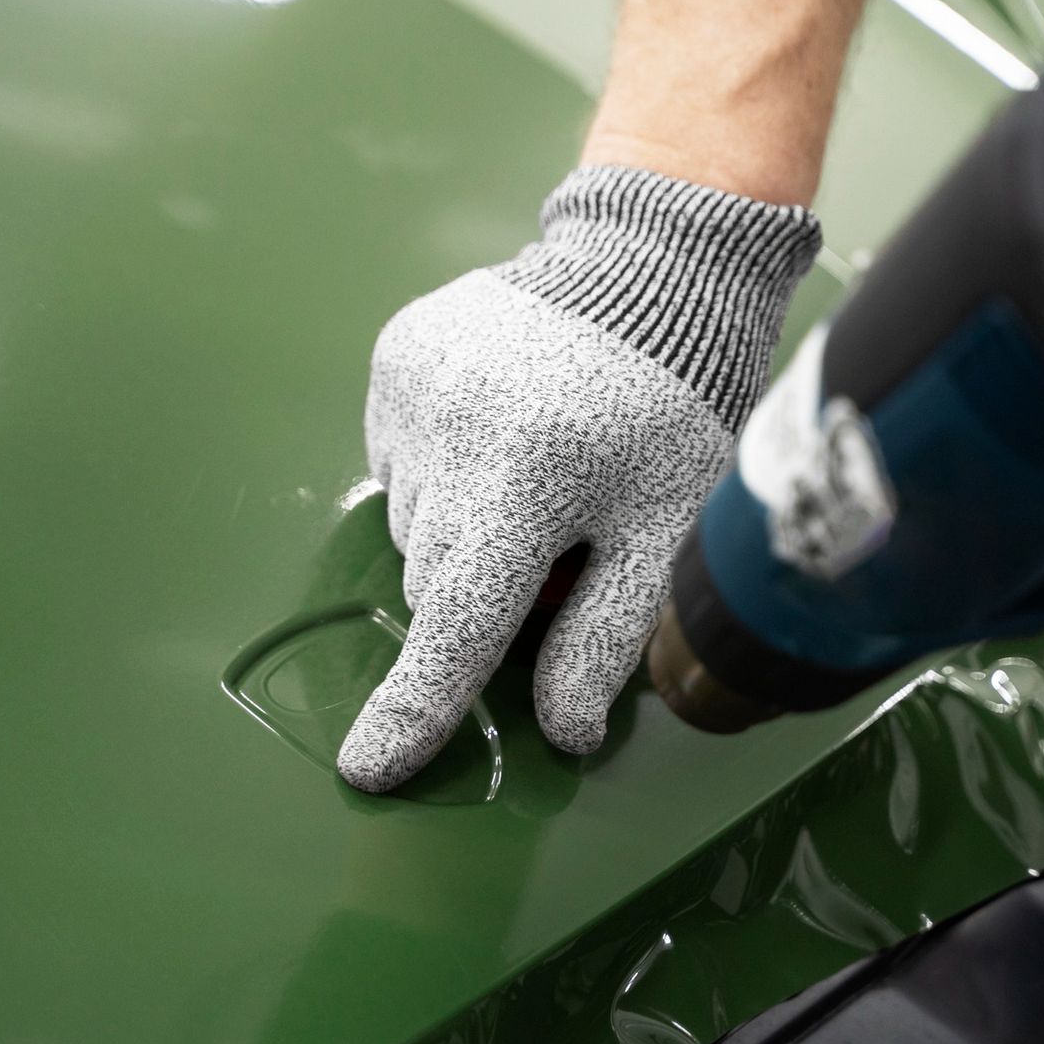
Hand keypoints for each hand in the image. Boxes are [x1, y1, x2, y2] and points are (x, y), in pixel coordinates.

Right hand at [340, 166, 818, 790]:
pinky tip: (502, 429)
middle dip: (486, 589)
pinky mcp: (396, 353)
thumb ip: (606, 632)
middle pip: (438, 579)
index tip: (371, 770)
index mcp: (528, 480)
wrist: (648, 272)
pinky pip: (399, 459)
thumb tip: (564, 733)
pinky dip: (443, 469)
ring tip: (536, 470)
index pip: (458, 622)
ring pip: (416, 524)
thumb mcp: (666, 528)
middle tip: (558, 539)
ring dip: (465, 528)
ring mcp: (414, 384)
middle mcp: (453, 427)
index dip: (417, 706)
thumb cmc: (673, 411)